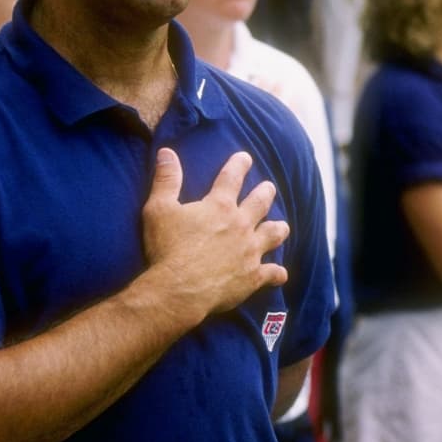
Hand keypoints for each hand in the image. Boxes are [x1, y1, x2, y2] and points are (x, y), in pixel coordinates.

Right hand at [139, 149, 289, 319]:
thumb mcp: (159, 209)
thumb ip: (166, 180)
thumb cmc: (167, 248)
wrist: (180, 289)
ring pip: (273, 235)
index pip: (231, 178)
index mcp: (219, 206)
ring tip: (282, 226)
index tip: (245, 157)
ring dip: (278, 229)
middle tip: (269, 187)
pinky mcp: (252, 276)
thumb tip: (166, 152)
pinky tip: (281, 274)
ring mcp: (249, 251)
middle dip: (265, 192)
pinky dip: (277, 273)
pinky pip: (271, 273)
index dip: (239, 165)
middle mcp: (240, 225)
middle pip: (260, 203)